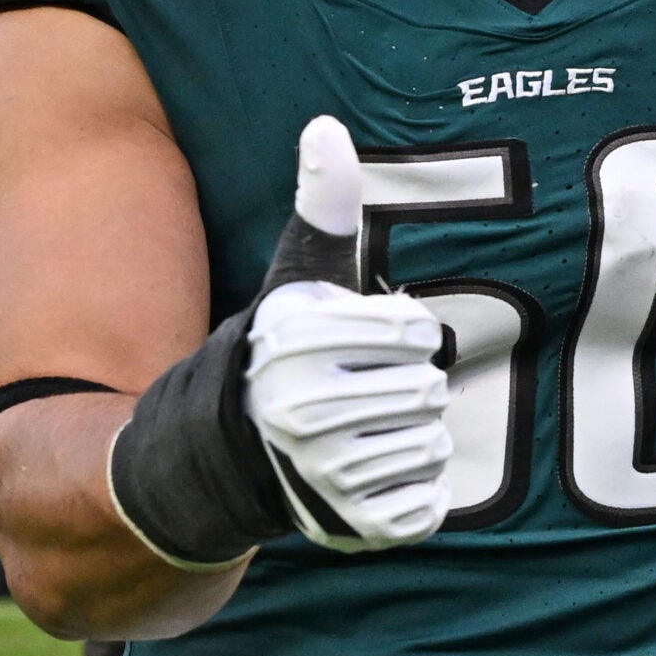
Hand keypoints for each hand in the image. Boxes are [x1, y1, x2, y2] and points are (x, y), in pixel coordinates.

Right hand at [107, 116, 452, 565]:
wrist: (222, 457)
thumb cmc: (279, 353)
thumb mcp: (296, 279)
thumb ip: (321, 205)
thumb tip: (328, 125)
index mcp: (298, 349)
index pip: (417, 335)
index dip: (404, 336)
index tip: (365, 345)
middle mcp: (304, 417)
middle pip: (428, 393)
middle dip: (406, 389)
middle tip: (360, 397)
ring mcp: (325, 480)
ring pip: (433, 445)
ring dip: (412, 438)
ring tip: (363, 434)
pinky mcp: (350, 530)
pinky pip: (429, 505)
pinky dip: (415, 493)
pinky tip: (372, 478)